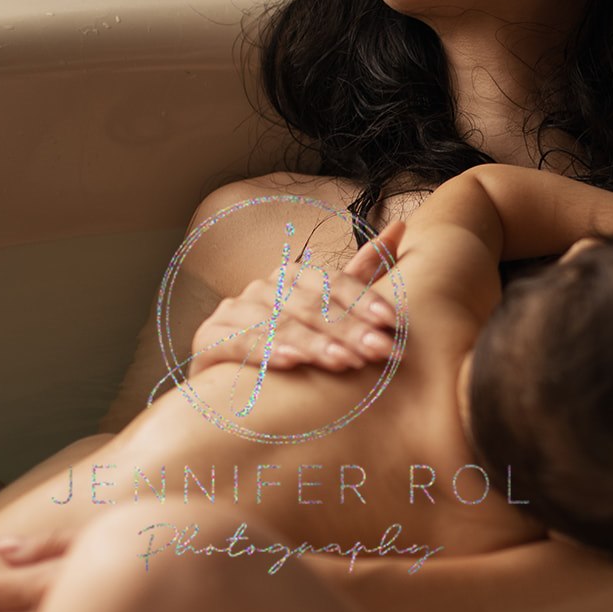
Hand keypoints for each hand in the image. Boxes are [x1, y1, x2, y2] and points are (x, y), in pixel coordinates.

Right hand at [187, 220, 405, 376]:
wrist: (232, 385)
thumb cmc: (292, 347)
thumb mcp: (330, 309)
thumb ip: (362, 273)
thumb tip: (402, 227)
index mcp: (294, 277)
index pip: (333, 283)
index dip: (363, 300)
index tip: (391, 322)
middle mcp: (264, 288)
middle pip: (311, 306)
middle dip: (348, 329)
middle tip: (379, 351)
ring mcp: (234, 312)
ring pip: (279, 325)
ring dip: (314, 343)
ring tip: (344, 362)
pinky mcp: (210, 339)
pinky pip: (240, 343)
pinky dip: (266, 351)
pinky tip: (290, 363)